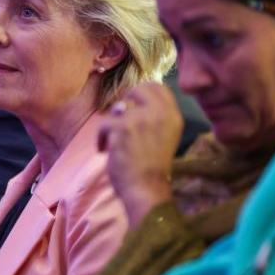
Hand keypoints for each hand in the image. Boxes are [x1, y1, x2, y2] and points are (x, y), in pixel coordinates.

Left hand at [98, 83, 181, 227]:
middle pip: (138, 90)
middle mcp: (160, 112)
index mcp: (173, 115)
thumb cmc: (152, 166)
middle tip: (120, 121)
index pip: (158, 86)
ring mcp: (141, 118)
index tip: (134, 106)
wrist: (146, 187)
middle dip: (126, 103)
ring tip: (113, 143)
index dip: (142, 92)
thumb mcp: (164, 136)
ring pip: (118, 109)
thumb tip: (129, 102)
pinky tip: (105, 150)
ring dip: (111, 126)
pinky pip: (104, 123)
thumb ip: (154, 116)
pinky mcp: (123, 127)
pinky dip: (101, 138)